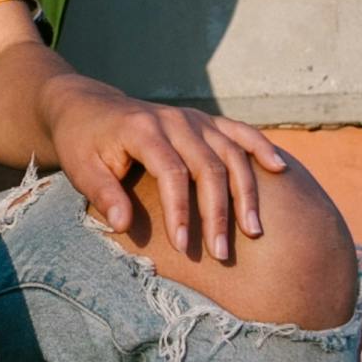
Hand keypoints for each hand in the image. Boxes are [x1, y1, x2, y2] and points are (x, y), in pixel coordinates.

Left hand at [34, 71, 287, 262]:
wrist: (90, 108)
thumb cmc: (84, 144)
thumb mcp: (81, 168)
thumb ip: (103, 194)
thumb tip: (122, 224)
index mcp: (142, 130)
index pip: (170, 172)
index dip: (179, 210)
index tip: (182, 246)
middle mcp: (175, 121)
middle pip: (208, 167)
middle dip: (217, 213)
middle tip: (221, 253)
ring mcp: (195, 119)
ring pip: (231, 154)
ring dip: (246, 193)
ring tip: (254, 231)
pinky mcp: (207, 122)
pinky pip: (241, 133)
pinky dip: (262, 149)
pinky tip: (280, 170)